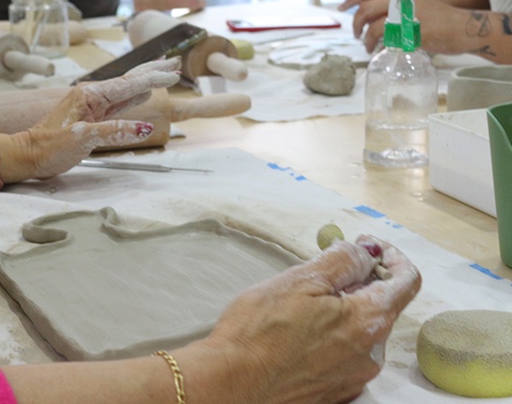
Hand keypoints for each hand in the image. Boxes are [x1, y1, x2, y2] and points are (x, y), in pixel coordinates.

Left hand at [17, 57, 181, 177]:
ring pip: (126, 90)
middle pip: (129, 81)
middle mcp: (93, 96)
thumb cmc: (49, 146)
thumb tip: (145, 128)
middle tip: (176, 64)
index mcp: (90, 95)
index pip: (128, 85)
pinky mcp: (92, 118)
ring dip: (146, 82)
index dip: (152, 79)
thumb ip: (115, 131)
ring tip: (164, 72)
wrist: (28, 154)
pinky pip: (119, 104)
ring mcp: (93, 106)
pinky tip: (142, 95)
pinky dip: (134, 97)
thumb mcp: (83, 138)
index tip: (173, 74)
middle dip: (153, 72)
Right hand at [180, 235, 420, 403]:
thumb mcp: (299, 281)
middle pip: (381, 305)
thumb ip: (342, 261)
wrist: (229, 385)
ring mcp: (353, 377)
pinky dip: (330, 336)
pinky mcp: (335, 391)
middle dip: (358, 282)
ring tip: (301, 305)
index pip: (406, 281)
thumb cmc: (257, 333)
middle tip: (321, 272)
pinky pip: (344, 355)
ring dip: (342, 310)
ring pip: (360, 330)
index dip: (390, 255)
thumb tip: (365, 251)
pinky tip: (298, 332)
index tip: (367, 245)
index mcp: (367, 321)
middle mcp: (370, 353)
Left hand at [342, 0, 467, 53]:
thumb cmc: (439, 20)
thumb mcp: (416, 5)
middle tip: (355, 33)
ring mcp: (405, 15)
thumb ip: (396, 7)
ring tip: (367, 45)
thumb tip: (372, 15)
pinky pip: (385, 38)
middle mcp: (403, 0)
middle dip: (355, 23)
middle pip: (366, 8)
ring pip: (373, 25)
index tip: (342, 8)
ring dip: (365, 38)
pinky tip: (379, 49)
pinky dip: (377, 45)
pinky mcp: (410, 31)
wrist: (464, 28)